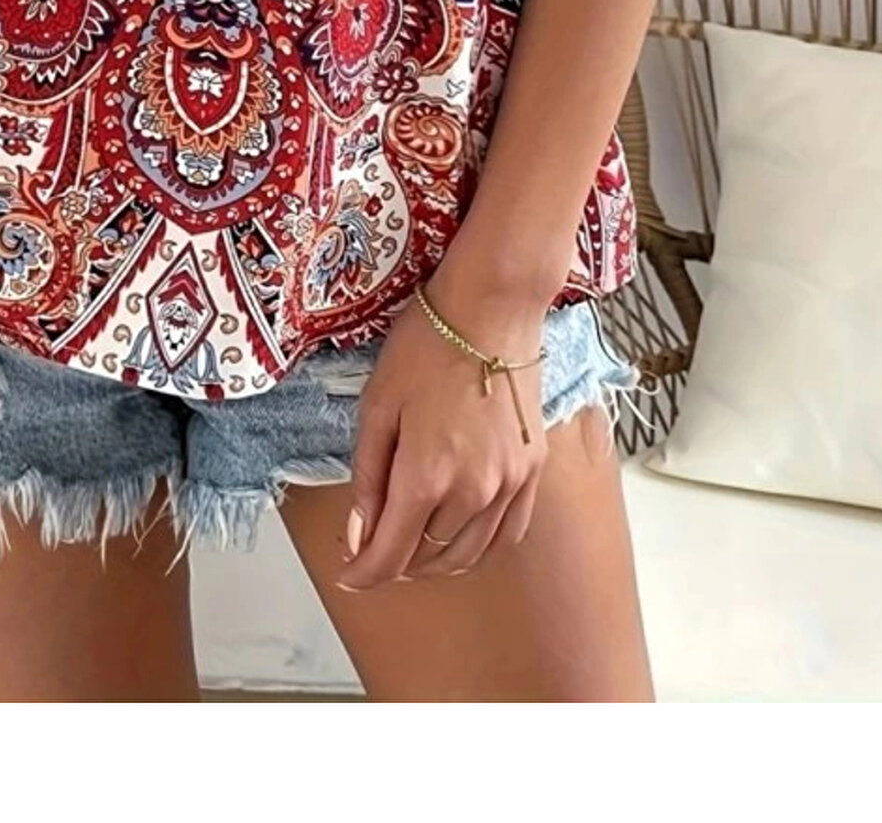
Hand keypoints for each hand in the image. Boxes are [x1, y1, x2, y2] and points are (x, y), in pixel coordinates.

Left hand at [339, 268, 549, 589]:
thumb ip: (368, 478)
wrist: (491, 307)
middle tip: (373, 548)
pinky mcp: (533, 470)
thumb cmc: (427, 344)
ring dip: (434, 560)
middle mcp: (473, 492)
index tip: (348, 575)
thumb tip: (360, 536)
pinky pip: (507, 533)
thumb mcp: (377, 406)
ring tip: (411, 544)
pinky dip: (479, 547)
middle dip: (395, 561)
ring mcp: (510, 484)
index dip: (364, 574)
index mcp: (426, 476)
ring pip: (468, 554)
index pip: (391, 554)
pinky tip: (460, 536)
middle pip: (428, 558)